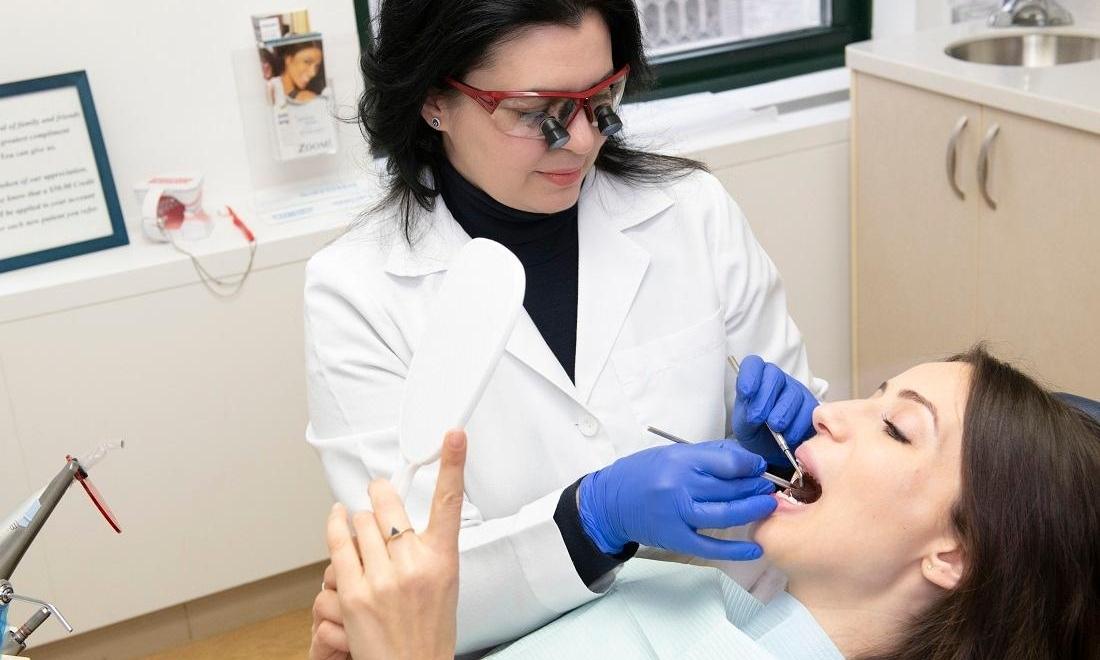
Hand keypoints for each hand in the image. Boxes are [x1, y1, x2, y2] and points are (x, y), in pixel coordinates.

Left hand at [311, 430, 465, 659]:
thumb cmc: (428, 630)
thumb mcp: (443, 583)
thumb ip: (426, 547)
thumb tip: (401, 519)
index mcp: (443, 560)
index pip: (450, 502)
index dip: (453, 463)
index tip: (452, 434)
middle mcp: (414, 565)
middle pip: (386, 504)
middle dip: (380, 494)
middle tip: (379, 492)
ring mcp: (382, 579)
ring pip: (359, 522)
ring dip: (358, 522)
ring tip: (364, 535)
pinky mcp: (353, 593)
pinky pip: (337, 543)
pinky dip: (335, 526)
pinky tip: (336, 520)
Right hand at [578, 440, 775, 559]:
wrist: (610, 502)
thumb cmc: (641, 474)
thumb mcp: (671, 453)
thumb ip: (707, 455)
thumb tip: (744, 459)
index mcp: (680, 460)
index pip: (728, 463)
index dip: (751, 466)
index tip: (759, 468)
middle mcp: (680, 486)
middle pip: (731, 488)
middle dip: (755, 487)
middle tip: (768, 487)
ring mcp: (678, 514)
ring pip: (726, 514)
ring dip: (752, 511)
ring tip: (768, 506)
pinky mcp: (676, 538)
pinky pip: (711, 546)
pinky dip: (735, 549)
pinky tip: (755, 548)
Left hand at [731, 355, 818, 466]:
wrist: (772, 449)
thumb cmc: (756, 432)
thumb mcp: (743, 426)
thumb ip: (746, 416)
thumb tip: (754, 413)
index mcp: (756, 379)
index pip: (753, 365)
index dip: (750, 376)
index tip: (745, 394)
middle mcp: (777, 380)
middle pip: (774, 376)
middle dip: (764, 399)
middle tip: (758, 419)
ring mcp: (796, 390)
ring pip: (792, 394)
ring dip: (782, 415)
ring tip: (776, 429)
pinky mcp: (812, 406)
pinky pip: (808, 411)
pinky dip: (797, 426)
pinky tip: (789, 436)